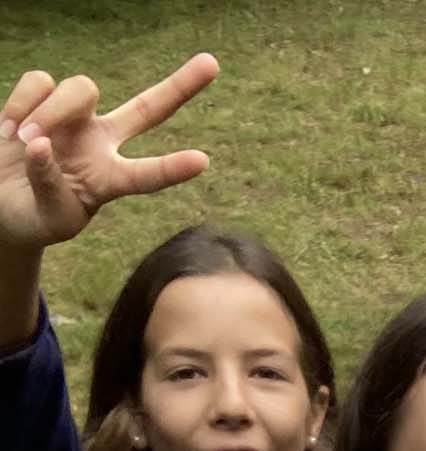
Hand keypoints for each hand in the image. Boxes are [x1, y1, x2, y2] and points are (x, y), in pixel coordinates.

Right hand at [0, 54, 217, 255]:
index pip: (148, 175)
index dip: (173, 168)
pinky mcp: (40, 100)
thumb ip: (49, 187)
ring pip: (81, 88)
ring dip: (50, 112)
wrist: (3, 203)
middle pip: (148, 109)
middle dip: (180, 86)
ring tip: (24, 140)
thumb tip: (41, 145)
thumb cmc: (34, 217)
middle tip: (212, 64)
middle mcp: (102, 142)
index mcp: (111, 179)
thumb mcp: (47, 219)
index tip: (204, 161)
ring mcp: (74, 119)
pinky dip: (22, 102)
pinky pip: (40, 81)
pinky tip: (9, 129)